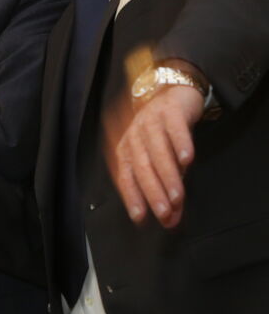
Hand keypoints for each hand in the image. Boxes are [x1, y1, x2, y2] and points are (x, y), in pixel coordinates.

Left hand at [107, 84, 203, 227]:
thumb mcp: (158, 158)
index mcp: (126, 148)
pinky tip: (188, 160)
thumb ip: (164, 187)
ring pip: (157, 151)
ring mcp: (151, 121)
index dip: (132, 196)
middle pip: (141, 166)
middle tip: (165, 212)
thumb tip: (172, 219)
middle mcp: (135, 135)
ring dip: (168, 175)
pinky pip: (175, 129)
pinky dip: (181, 144)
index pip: (126, 175)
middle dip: (153, 192)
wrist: (172, 94)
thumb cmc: (161, 133)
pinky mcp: (170, 111)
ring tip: (178, 196)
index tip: (141, 217)